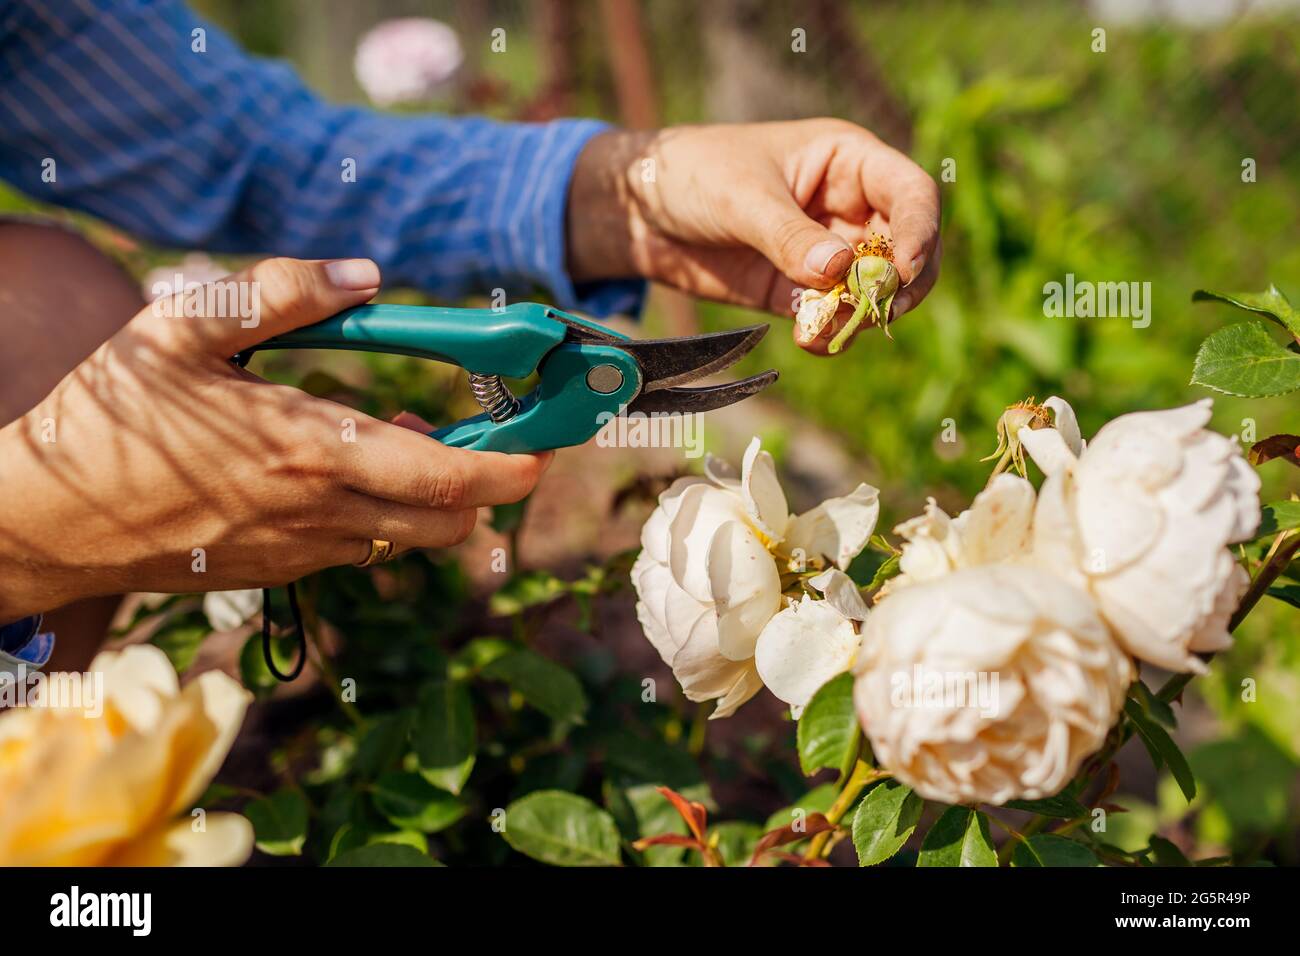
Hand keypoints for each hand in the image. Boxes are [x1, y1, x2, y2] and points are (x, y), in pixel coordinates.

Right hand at [0, 257, 548, 619]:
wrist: (44, 520)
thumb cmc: (109, 421)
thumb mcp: (183, 328)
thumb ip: (282, 291)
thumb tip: (365, 275)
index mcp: (310, 450)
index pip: (451, 479)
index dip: (514, 465)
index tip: (545, 442)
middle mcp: (321, 513)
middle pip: (452, 522)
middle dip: (489, 484)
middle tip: (485, 436)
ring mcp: (303, 552)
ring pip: (410, 537)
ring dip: (430, 497)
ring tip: (393, 439)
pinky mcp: (281, 573)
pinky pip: (361, 546)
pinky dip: (380, 512)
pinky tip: (337, 468)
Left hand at [567, 119, 941, 352]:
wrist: (638, 212)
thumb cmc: (693, 174)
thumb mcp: (741, 197)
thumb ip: (789, 235)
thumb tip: (838, 270)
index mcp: (848, 160)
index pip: (911, 193)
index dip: (921, 230)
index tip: (908, 269)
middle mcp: (848, 206)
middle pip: (906, 249)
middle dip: (899, 285)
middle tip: (879, 311)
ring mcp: (826, 252)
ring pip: (873, 291)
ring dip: (862, 316)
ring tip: (827, 329)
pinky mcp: (798, 290)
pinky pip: (831, 316)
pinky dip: (829, 332)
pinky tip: (809, 339)